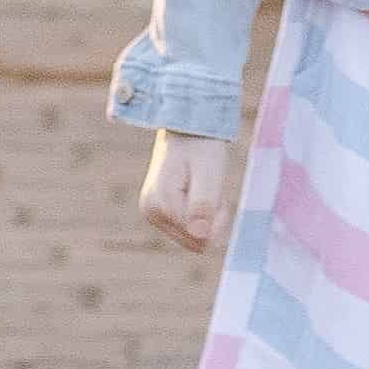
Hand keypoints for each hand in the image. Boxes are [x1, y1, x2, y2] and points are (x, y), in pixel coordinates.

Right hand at [140, 131, 235, 252]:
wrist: (185, 127)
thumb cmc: (200, 146)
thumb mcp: (208, 173)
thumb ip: (203, 205)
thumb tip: (200, 236)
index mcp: (160, 204)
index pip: (198, 237)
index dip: (216, 219)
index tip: (217, 191)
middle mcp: (151, 213)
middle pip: (194, 241)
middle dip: (211, 220)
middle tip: (213, 190)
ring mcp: (153, 214)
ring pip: (192, 237)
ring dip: (207, 217)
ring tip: (205, 188)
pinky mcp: (159, 213)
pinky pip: (188, 229)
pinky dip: (200, 215)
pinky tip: (199, 192)